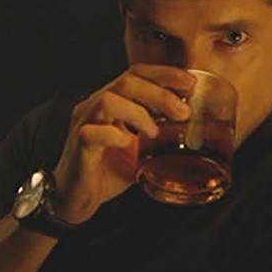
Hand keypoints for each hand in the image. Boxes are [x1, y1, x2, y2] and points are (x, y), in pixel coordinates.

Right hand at [51, 65, 194, 223]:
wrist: (77, 197)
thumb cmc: (107, 170)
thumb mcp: (141, 149)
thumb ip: (160, 136)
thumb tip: (194, 133)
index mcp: (111, 101)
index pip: (136, 74)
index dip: (164, 74)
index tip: (190, 83)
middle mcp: (95, 106)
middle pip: (126, 82)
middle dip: (159, 93)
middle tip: (182, 112)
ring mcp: (84, 124)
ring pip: (108, 100)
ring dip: (138, 113)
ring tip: (154, 132)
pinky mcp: (78, 146)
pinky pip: (92, 133)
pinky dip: (115, 136)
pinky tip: (128, 145)